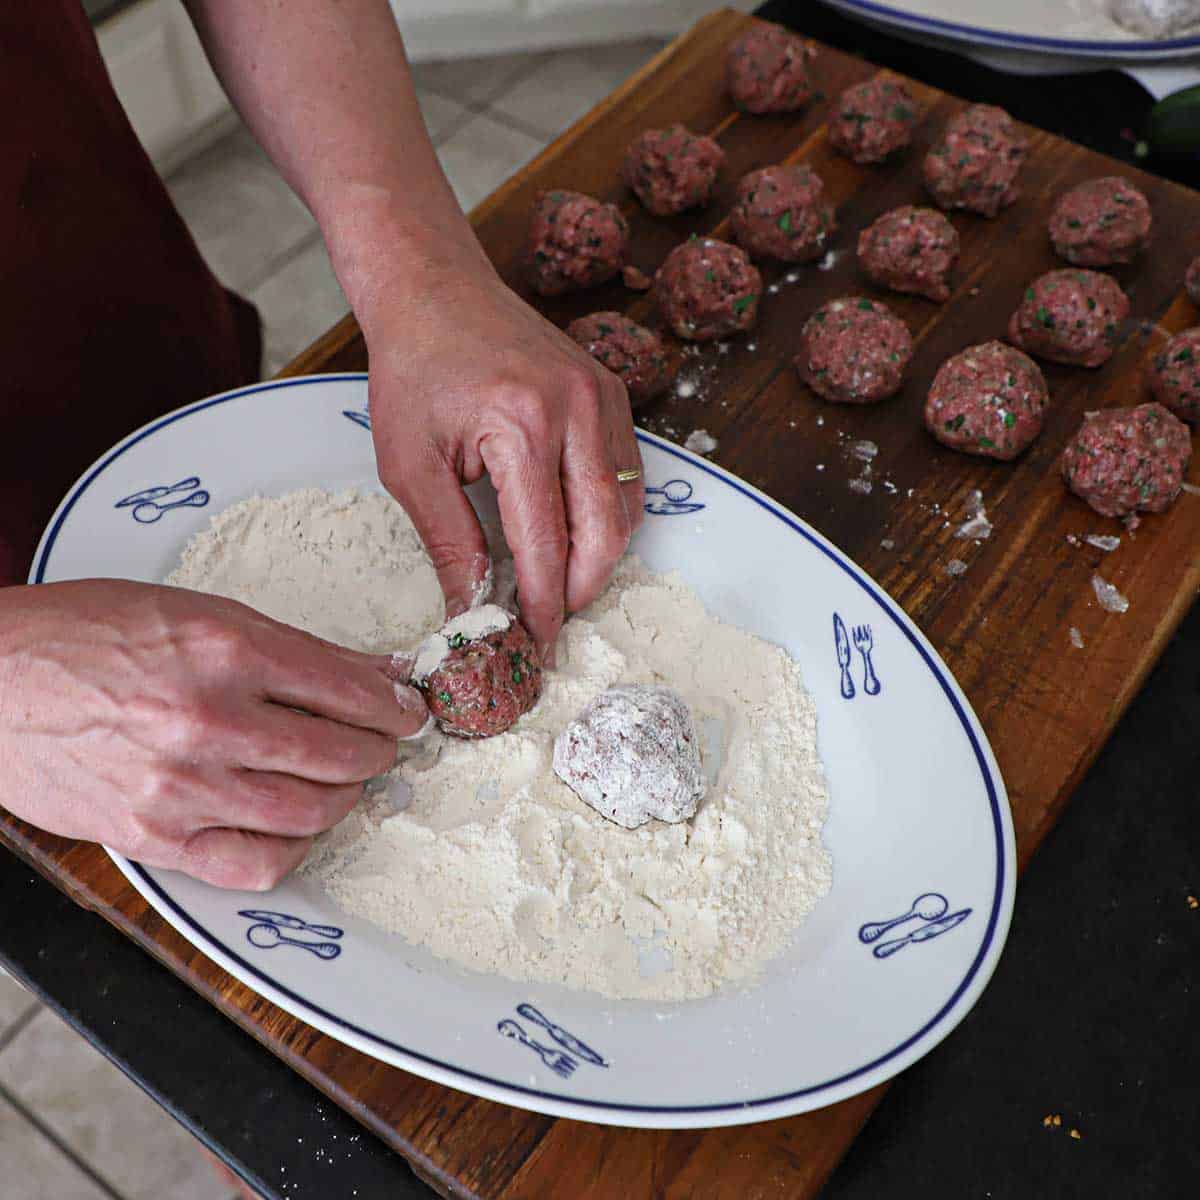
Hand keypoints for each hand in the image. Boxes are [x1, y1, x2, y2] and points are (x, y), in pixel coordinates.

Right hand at [0, 580, 426, 889]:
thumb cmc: (87, 635)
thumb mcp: (200, 612)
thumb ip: (295, 649)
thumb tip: (376, 672)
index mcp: (226, 650)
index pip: (349, 689)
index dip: (394, 705)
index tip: (407, 710)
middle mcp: (209, 720)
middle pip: (340, 753)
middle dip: (378, 750)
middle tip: (381, 743)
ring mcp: (180, 786)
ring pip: (309, 812)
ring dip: (345, 798)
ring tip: (343, 780)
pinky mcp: (153, 838)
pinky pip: (255, 866)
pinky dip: (292, 849)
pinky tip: (294, 825)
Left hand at [364, 259, 644, 660]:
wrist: (435, 291)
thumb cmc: (414, 372)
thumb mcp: (410, 466)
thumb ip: (450, 543)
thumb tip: (472, 611)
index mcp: (522, 426)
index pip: (546, 543)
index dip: (542, 603)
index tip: (532, 641)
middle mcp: (576, 409)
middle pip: (604, 532)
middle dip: (580, 589)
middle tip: (550, 620)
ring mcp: (602, 397)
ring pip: (626, 508)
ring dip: (599, 557)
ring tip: (559, 583)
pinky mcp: (611, 392)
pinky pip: (628, 473)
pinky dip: (609, 516)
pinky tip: (575, 534)